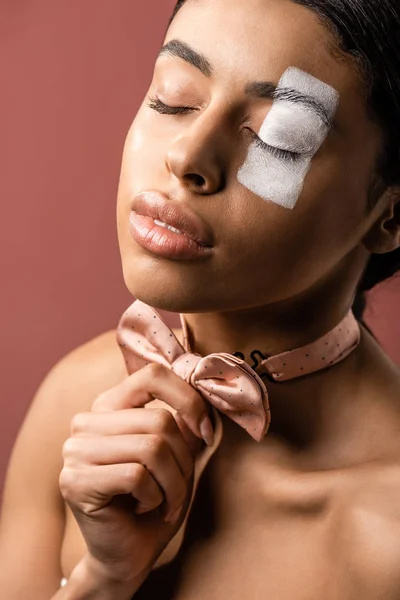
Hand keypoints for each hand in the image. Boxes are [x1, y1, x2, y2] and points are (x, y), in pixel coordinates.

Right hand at [59, 363, 213, 582]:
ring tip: (165, 501)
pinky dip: (156, 498)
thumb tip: (206, 396)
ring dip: (173, 483)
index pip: (153, 376)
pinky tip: (143, 508)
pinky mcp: (75, 481)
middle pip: (160, 419)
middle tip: (178, 488)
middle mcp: (87, 422)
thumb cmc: (154, 500)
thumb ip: (184, 422)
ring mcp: (76, 451)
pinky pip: (138, 476)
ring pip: (152, 447)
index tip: (206, 430)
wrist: (128, 554)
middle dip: (184, 460)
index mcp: (109, 405)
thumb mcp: (177, 455)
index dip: (188, 399)